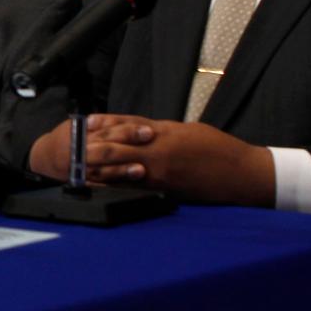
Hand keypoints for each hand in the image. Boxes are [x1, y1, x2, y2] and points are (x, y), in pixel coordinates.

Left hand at [82, 114, 275, 205]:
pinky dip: (113, 185)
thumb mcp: (187, 131)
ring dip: (97, 166)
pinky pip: (132, 186)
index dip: (104, 123)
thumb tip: (142, 131)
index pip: (126, 124)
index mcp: (164, 131)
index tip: (85, 122)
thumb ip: (161, 131)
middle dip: (92, 145)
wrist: (240, 173)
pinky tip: (99, 186)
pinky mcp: (164, 188)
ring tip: (76, 166)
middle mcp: (157, 150)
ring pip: (120, 166)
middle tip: (70, 146)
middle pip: (116, 144)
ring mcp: (159, 171)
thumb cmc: (217, 149)